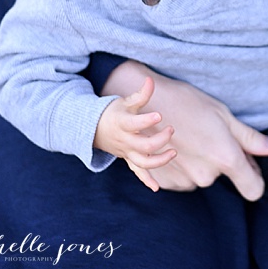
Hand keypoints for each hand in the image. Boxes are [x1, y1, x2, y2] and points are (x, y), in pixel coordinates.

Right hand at [93, 76, 176, 191]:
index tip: (159, 115)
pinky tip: (156, 188)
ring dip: (159, 160)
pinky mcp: (129, 159)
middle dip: (159, 140)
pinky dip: (146, 180)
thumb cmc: (114, 113)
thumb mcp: (125, 102)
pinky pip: (137, 172)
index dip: (147, 120)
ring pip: (142, 162)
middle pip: (143, 145)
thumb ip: (141, 94)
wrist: (94, 129)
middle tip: (171, 129)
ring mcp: (127, 152)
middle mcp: (125, 141)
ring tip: (173, 152)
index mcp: (122, 124)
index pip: (135, 124)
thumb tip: (150, 80)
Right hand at [102, 61, 267, 198]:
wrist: (141, 105)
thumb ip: (251, 138)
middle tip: (210, 133)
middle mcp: (205, 176)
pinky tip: (175, 144)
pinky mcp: (164, 182)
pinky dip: (182, 165)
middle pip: (225, 176)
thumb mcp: (223, 115)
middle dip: (223, 159)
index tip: (250, 166)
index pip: (253, 189)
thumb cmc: (186, 103)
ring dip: (201, 162)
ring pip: (203, 176)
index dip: (255, 177)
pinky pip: (183, 178)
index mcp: (225, 158)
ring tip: (190, 136)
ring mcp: (183, 181)